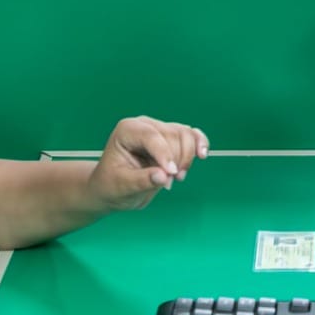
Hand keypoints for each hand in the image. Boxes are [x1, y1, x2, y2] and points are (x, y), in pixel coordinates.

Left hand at [87, 117, 209, 210]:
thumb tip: (163, 176)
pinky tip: (202, 154)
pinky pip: (191, 135)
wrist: (114, 189)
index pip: (151, 136)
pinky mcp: (172, 139)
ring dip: (187, 158)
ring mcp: (160, 130)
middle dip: (175, 160)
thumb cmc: (112, 185)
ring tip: (177, 178)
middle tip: (168, 183)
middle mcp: (145, 125)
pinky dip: (200, 143)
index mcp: (127, 130)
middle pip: (172, 135)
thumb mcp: (121, 186)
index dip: (164, 154)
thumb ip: (142, 180)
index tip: (171, 175)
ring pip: (185, 135)